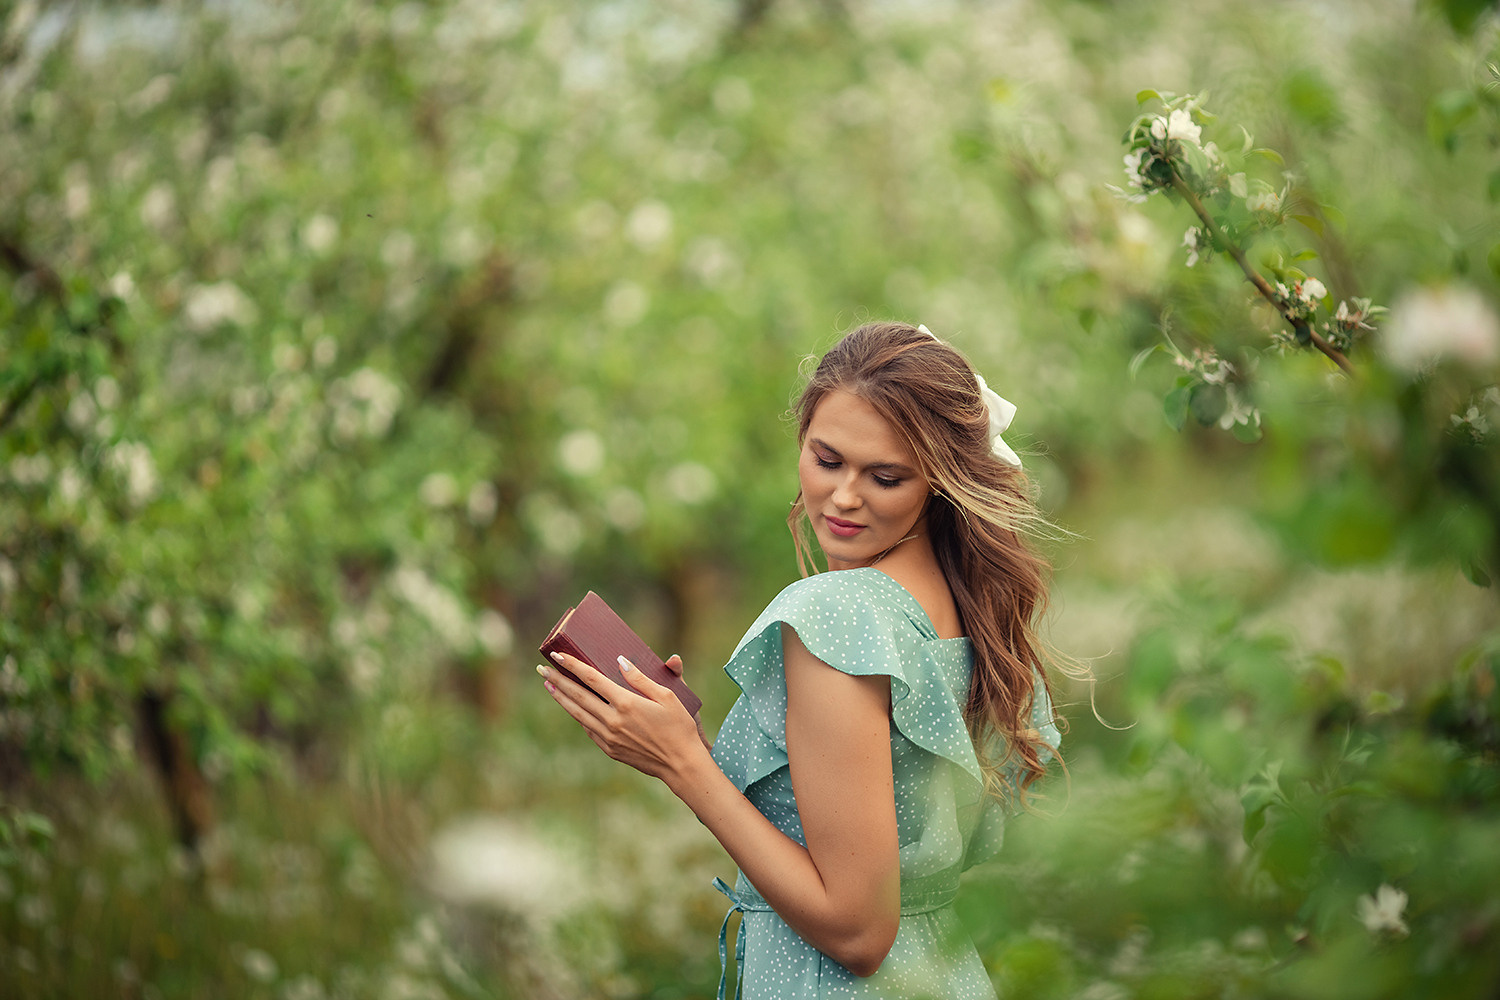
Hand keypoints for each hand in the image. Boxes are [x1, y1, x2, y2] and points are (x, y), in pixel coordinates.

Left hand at [540, 651, 708, 780]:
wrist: (680, 764)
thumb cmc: (679, 726)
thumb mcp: (667, 696)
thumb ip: (641, 678)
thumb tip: (620, 662)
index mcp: (626, 703)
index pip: (592, 679)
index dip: (573, 666)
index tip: (558, 655)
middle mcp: (613, 720)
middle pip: (578, 695)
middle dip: (558, 679)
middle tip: (542, 667)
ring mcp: (609, 737)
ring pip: (578, 713)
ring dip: (561, 698)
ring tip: (548, 685)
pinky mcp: (610, 749)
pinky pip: (588, 729)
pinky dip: (578, 716)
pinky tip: (573, 708)